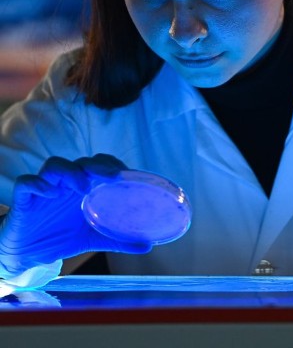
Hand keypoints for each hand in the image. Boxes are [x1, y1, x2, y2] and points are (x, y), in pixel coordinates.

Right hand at [0, 155, 151, 277]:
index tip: (127, 175)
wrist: (28, 252)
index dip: (113, 165)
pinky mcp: (24, 199)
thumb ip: (118, 240)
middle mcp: (66, 184)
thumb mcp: (92, 239)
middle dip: (98, 165)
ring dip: (71, 172)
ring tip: (82, 187)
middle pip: (82, 162)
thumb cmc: (61, 236)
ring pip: (55, 165)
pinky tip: (49, 193)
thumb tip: (147, 245)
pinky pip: (26, 182)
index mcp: (85, 189)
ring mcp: (45, 189)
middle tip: (111, 176)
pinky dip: (38, 184)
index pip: (101, 166)